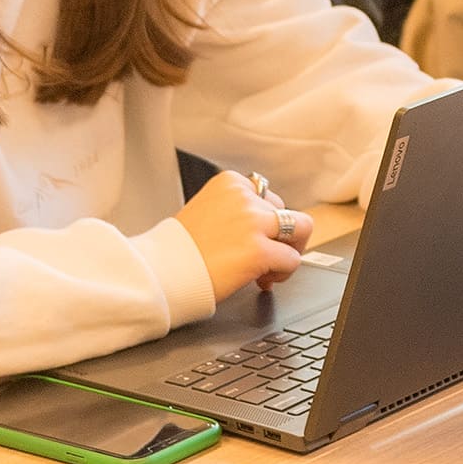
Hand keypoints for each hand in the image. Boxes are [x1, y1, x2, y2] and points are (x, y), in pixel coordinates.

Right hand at [176, 170, 311, 300]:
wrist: (160, 273)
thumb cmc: (179, 250)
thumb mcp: (207, 210)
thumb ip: (236, 210)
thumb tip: (267, 224)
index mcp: (230, 183)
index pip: (268, 196)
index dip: (264, 222)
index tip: (252, 239)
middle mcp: (245, 198)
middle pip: (288, 212)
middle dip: (280, 236)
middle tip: (267, 255)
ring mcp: (253, 223)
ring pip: (301, 229)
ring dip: (290, 250)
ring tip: (272, 267)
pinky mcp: (259, 250)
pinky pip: (292, 260)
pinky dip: (282, 273)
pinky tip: (261, 280)